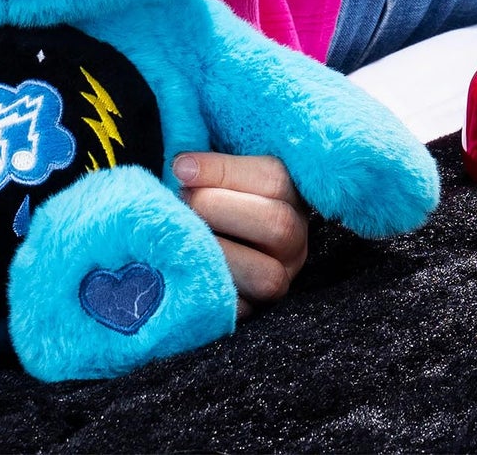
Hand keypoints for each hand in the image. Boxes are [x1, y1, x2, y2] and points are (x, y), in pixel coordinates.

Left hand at [174, 152, 307, 317]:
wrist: (203, 233)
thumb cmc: (206, 192)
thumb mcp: (214, 170)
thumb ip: (206, 164)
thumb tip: (182, 168)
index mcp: (290, 195)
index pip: (274, 178)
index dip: (222, 170)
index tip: (180, 169)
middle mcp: (295, 240)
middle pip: (277, 224)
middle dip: (217, 208)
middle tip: (182, 201)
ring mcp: (281, 279)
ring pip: (267, 276)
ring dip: (215, 252)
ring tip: (183, 235)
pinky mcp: (257, 311)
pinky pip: (241, 311)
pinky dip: (209, 290)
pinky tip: (184, 268)